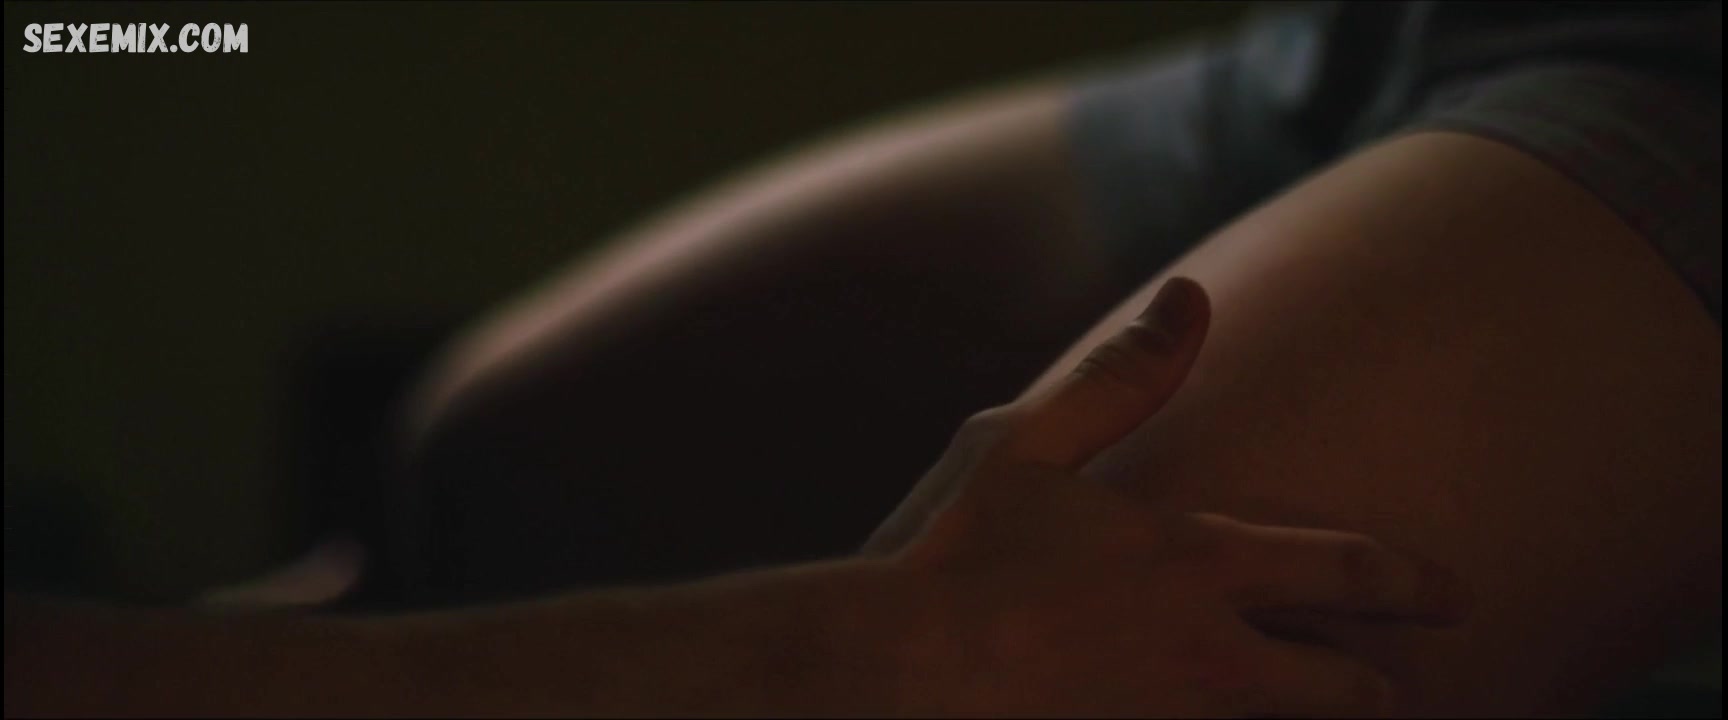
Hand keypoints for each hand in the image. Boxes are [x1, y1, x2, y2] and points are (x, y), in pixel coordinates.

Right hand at [876, 277, 1470, 717]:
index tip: (1456, 594)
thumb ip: (1123, 376)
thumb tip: (1191, 296)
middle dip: (1372, 688)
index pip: (1347, 572)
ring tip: (1298, 708)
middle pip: (1344, 689)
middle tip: (1382, 685)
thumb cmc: (954, 554)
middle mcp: (1208, 656)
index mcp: (1193, 563)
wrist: (893, 677)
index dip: (1415, 582)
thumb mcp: (1026, 443)